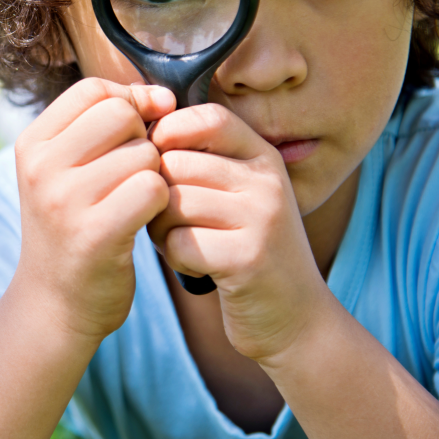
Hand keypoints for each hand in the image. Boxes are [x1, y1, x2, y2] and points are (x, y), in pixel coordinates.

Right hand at [13, 77, 175, 341]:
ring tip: (134, 203)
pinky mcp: (94, 233)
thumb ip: (105, 126)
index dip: (128, 100)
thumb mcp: (67, 170)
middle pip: (121, 114)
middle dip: (142, 139)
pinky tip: (145, 220)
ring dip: (154, 176)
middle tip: (133, 174)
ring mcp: (64, 201)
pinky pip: (153, 189)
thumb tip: (161, 96)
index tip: (140, 128)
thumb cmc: (72, 228)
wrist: (55, 304)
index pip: (92, 89)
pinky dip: (160, 203)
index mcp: (31, 145)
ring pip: (144, 153)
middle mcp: (41, 168)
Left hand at [145, 104, 330, 361]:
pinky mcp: (249, 259)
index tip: (157, 161)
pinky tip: (196, 266)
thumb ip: (202, 161)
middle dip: (156, 195)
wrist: (297, 320)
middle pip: (176, 164)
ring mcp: (263, 219)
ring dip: (161, 228)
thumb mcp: (237, 196)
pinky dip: (175, 258)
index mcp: (263, 158)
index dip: (170, 131)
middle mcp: (267, 182)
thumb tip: (142, 125)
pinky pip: (179, 242)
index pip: (209, 118)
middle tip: (167, 221)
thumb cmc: (245, 250)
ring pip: (172, 203)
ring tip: (182, 242)